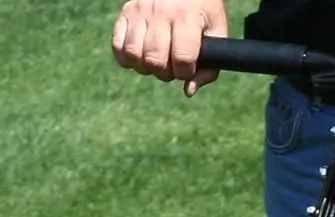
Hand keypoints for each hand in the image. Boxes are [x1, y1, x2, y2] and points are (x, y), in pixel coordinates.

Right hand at [112, 0, 228, 96]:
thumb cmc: (201, 8)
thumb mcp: (216, 29)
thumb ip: (209, 65)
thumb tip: (188, 91)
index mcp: (187, 17)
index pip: (181, 59)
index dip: (185, 72)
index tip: (188, 67)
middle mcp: (162, 12)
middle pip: (155, 61)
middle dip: (165, 73)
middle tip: (172, 64)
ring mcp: (141, 11)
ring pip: (134, 55)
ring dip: (145, 67)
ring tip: (156, 60)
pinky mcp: (127, 11)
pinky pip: (118, 46)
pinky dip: (127, 58)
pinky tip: (140, 55)